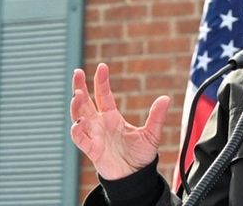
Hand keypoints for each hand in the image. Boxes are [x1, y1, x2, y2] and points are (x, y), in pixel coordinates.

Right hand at [70, 63, 170, 179]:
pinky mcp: (92, 150)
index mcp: (112, 117)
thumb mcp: (152, 133)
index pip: (103, 95)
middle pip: (85, 102)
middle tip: (77, 72)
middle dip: (79, 87)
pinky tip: (79, 122)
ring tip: (78, 94)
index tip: (101, 66)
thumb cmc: (140, 155)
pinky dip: (77, 131)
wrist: (135, 176)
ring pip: (79, 117)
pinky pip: (80, 139)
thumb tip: (166, 98)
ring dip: (77, 106)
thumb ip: (156, 116)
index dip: (101, 81)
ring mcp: (94, 136)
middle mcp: (100, 124)